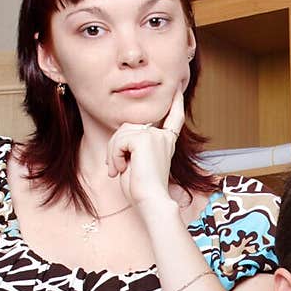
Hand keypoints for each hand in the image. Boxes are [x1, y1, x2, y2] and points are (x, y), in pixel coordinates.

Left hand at [105, 84, 185, 213]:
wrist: (151, 201)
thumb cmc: (143, 189)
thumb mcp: (138, 162)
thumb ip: (134, 144)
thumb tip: (124, 132)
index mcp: (166, 142)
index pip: (173, 118)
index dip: (176, 103)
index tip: (177, 89)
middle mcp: (163, 136)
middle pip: (128, 127)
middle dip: (116, 146)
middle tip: (115, 168)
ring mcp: (155, 135)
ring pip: (121, 133)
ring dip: (113, 152)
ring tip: (118, 170)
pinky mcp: (144, 138)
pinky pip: (119, 140)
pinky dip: (115, 155)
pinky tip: (121, 169)